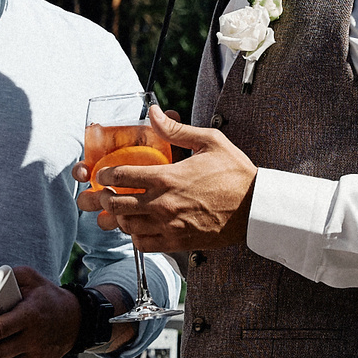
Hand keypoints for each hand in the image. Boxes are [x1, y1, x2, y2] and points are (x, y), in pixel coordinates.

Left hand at [77, 107, 254, 252]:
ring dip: (119, 218)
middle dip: (104, 197)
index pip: (121, 175)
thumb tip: (153, 112)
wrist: (255, 208)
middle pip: (116, 204)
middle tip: (102, 194)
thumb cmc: (235, 173)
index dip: (105, 174)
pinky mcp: (177, 243)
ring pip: (127, 226)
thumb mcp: (209, 141)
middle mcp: (163, 204)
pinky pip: (144, 245)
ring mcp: (168, 226)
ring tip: (120, 210)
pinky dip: (136, 237)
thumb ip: (176, 130)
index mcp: (167, 177)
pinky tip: (140, 228)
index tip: (103, 173)